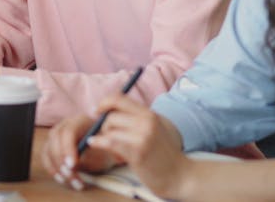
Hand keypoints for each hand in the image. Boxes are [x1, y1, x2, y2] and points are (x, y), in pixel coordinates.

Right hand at [42, 114, 120, 190]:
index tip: (72, 165)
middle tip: (70, 176)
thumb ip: (88, 156)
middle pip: (55, 139)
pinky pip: (46, 156)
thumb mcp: (102, 152)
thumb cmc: (106, 148)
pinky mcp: (53, 144)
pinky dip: (52, 168)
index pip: (68, 132)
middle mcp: (66, 124)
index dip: (68, 148)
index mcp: (81, 120)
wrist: (106, 147)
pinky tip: (61, 179)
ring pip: (49, 148)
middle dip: (60, 160)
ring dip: (56, 167)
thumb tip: (72, 165)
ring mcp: (57, 133)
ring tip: (69, 181)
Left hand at [76, 95, 191, 198]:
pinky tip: (93, 143)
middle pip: (110, 115)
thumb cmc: (162, 155)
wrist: (180, 176)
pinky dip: (98, 142)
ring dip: (103, 137)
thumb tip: (107, 111)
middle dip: (102, 125)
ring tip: (110, 146)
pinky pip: (109, 142)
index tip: (97, 112)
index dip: (104, 103)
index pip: (119, 98)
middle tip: (104, 136)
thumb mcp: (153, 130)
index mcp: (149, 114)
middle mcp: (147, 121)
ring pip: (108, 128)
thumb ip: (135, 119)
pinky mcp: (137, 152)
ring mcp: (143, 136)